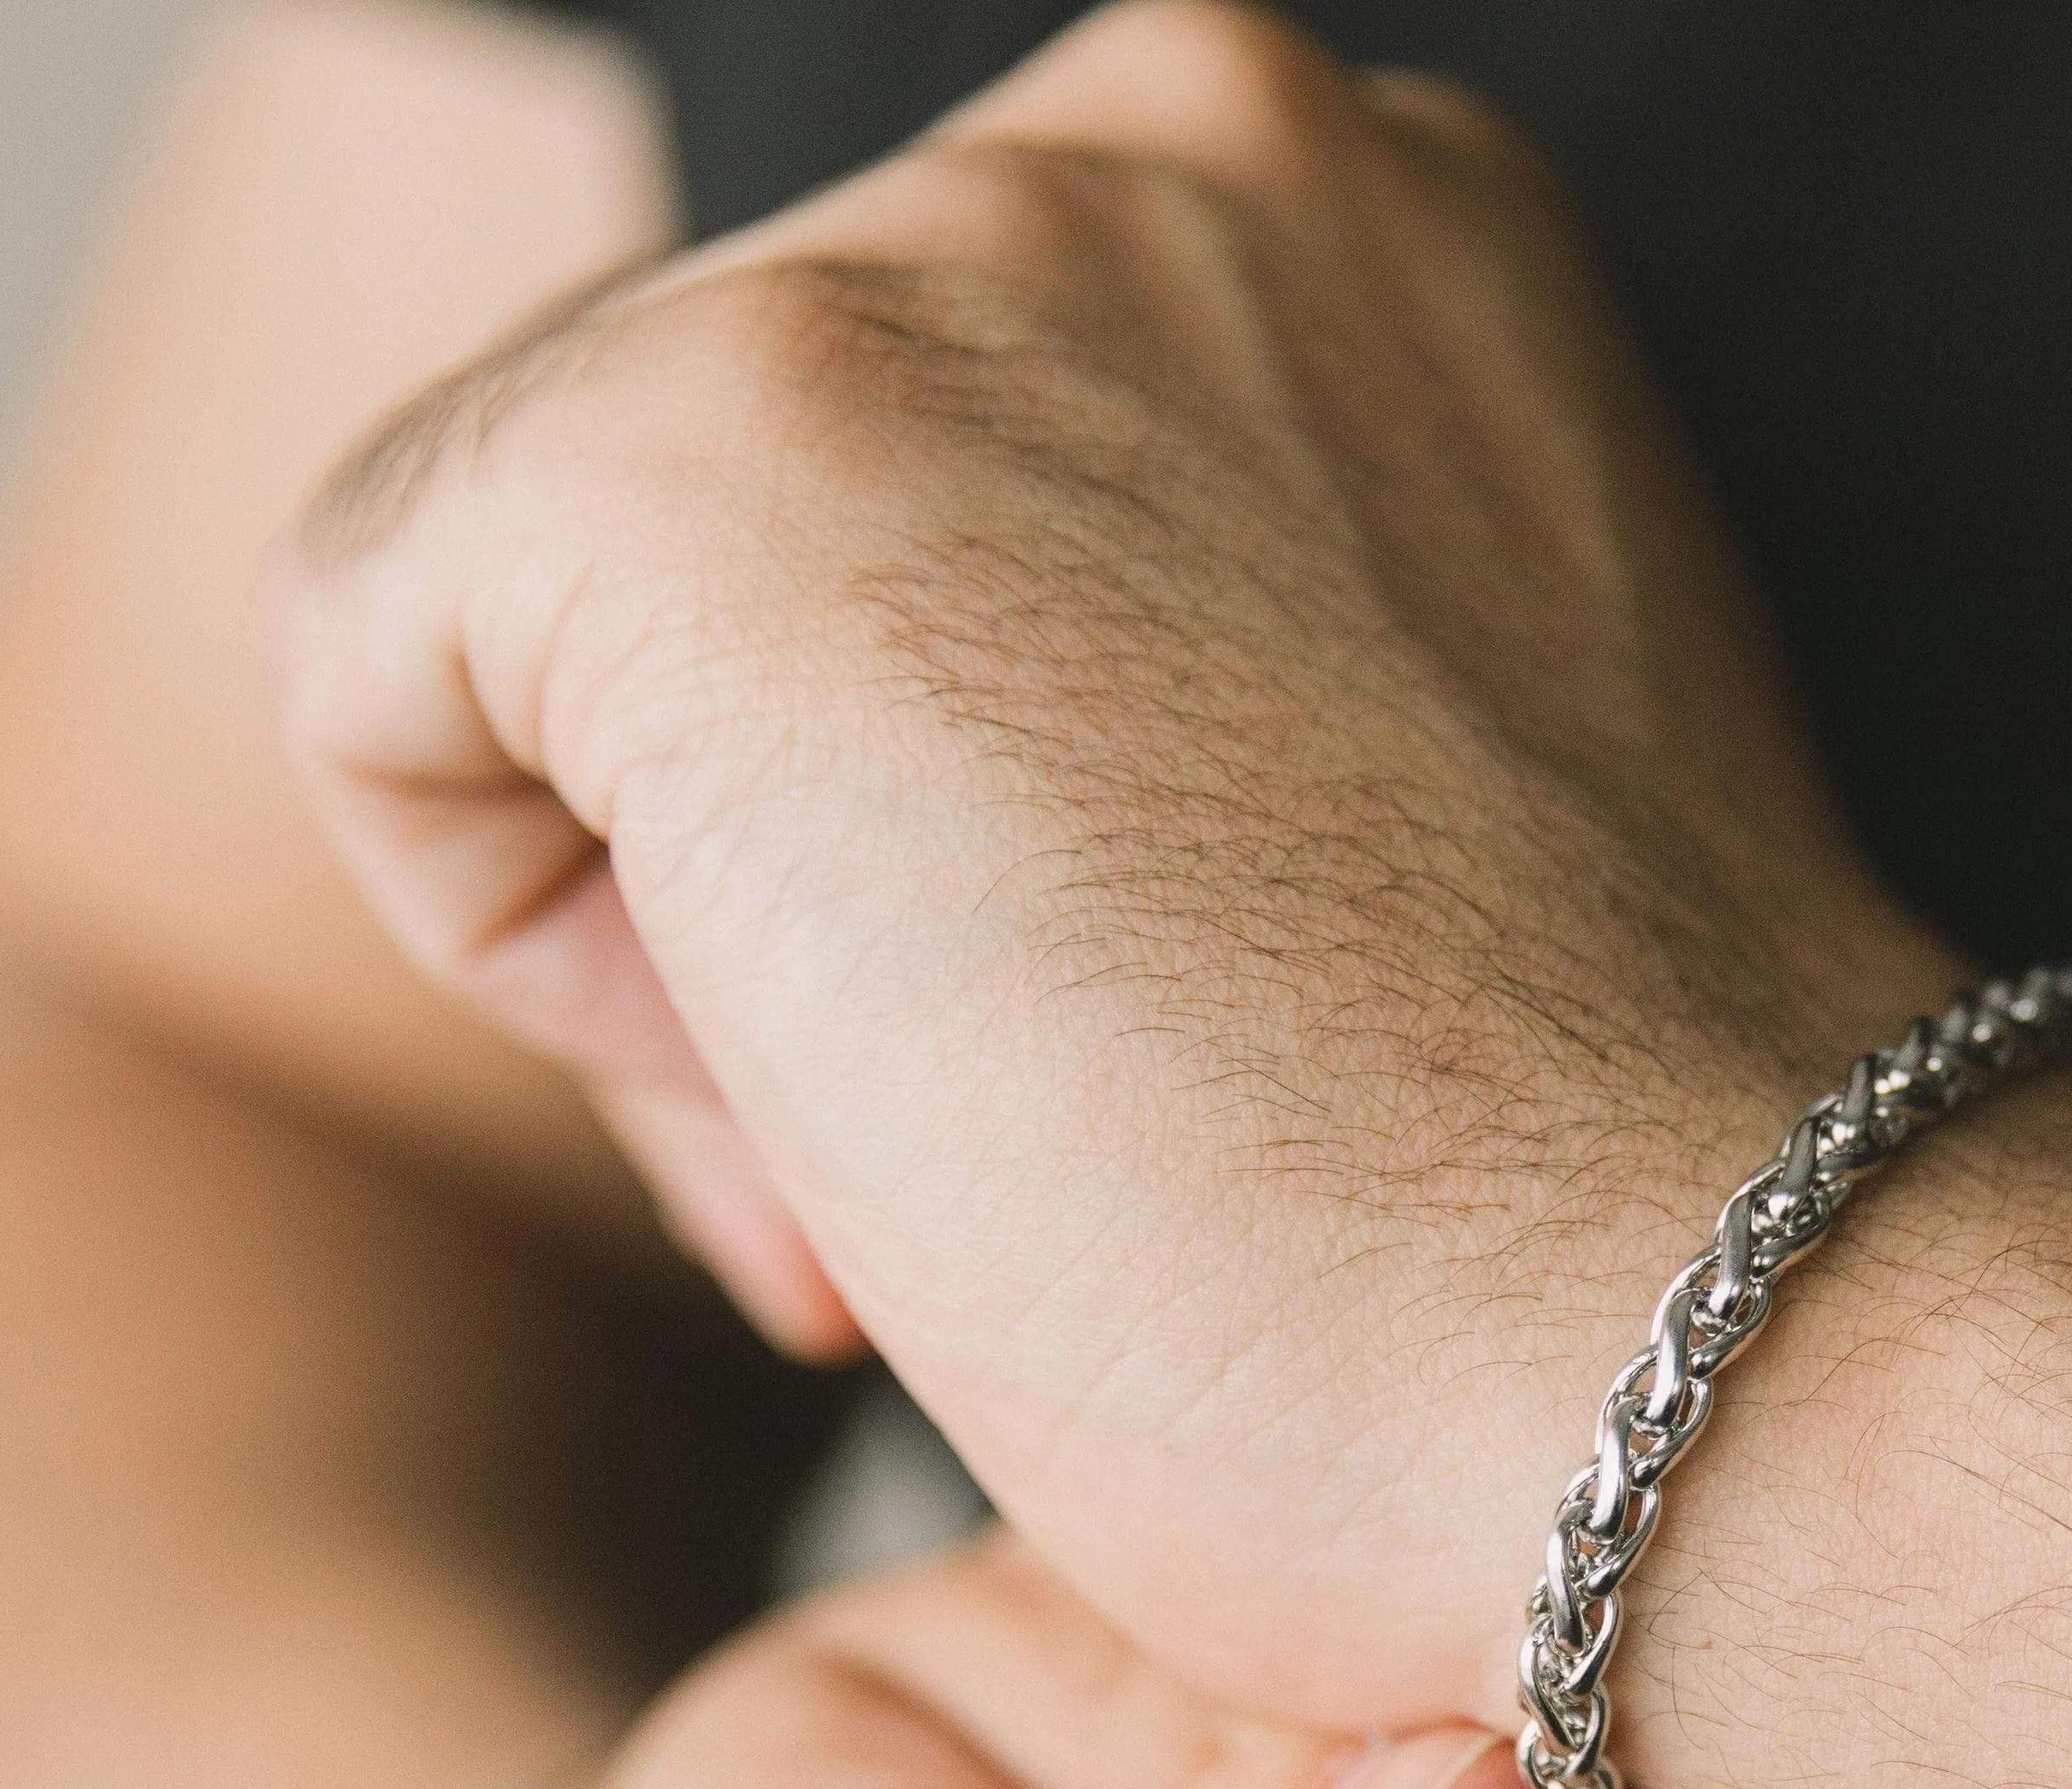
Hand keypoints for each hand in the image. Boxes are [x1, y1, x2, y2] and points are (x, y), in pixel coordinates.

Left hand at [278, 0, 1961, 1735]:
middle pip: (722, 501)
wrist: (1695, 1352)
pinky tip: (814, 1110)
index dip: (944, 807)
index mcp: (1356, 229)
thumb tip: (899, 757)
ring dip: (691, 913)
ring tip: (947, 1148)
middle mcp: (1155, 152)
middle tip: (1008, 1141)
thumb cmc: (1582, 1194)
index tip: (1096, 1061)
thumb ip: (1172, 639)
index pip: (929, 454)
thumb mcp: (1401, 778)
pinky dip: (515, 938)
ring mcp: (938, 269)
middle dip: (795, 849)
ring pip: (546, 583)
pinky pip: (376, 656)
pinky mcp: (705, 454)